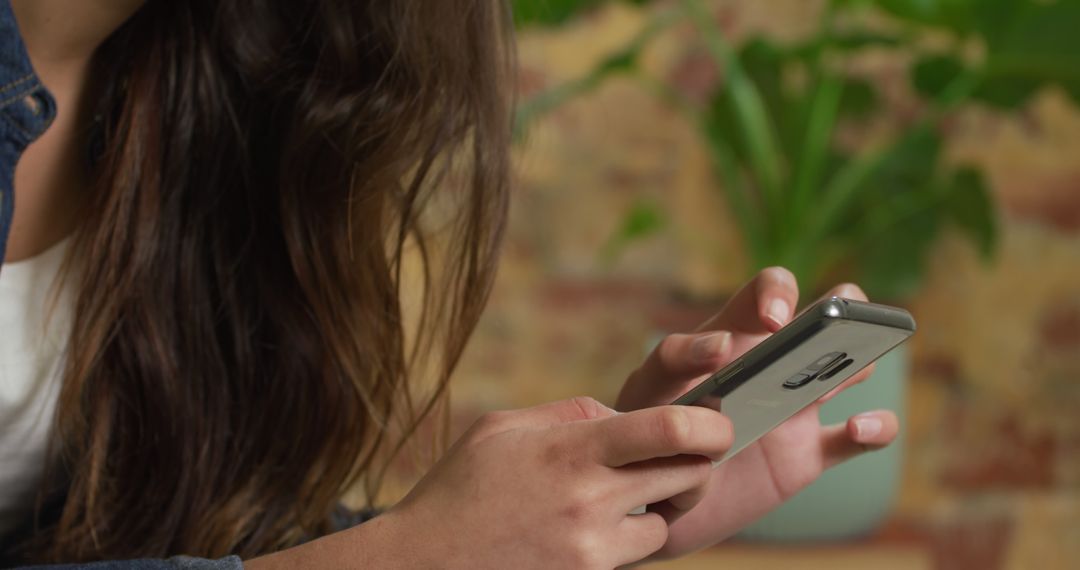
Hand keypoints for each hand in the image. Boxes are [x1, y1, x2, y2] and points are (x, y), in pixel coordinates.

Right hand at [382, 397, 733, 567]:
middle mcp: (590, 500)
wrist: (422, 565)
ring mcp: (592, 548)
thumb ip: (569, 413)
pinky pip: (634, 555)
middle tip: (684, 453)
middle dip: (698, 461)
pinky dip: (627, 538)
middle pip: (689, 475)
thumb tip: (621, 415)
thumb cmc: (457, 489)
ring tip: (616, 495)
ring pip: (666, 522)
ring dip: (657, 506)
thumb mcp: (502, 428)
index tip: (717, 419)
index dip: (708, 421)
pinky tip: (590, 526)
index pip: (668, 427)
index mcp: (572, 450)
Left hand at [615, 267, 899, 557]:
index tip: (773, 322)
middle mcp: (774, 364)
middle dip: (841, 305)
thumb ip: (674, 362)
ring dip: (861, 358)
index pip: (765, 292)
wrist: (648, 502)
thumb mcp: (646, 391)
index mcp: (734, 337)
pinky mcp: (808, 455)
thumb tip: (724, 344)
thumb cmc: (643, 432)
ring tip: (853, 365)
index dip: (777, 292)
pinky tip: (861, 426)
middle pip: (828, 311)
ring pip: (852, 365)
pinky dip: (874, 428)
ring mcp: (796, 408)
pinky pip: (856, 438)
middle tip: (829, 326)